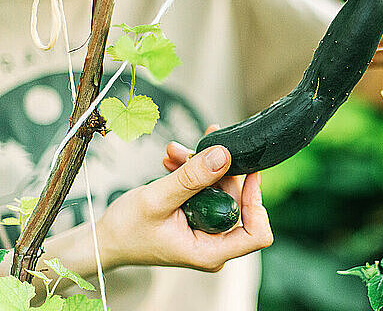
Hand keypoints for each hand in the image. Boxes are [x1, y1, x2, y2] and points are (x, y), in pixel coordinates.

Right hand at [97, 125, 272, 272]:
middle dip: (217, 172)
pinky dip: (192, 173)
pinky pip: (206, 191)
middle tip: (199, 149)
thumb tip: (223, 156)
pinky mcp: (199, 219)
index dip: (257, 200)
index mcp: (209, 251)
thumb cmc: (126, 231)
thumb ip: (191, 178)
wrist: (106, 238)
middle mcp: (213, 243)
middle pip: (238, 202)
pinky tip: (173, 161)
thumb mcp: (157, 199)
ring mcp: (207, 231)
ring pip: (220, 191)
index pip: (257, 232)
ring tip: (175, 153)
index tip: (249, 171)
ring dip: (200, 167)